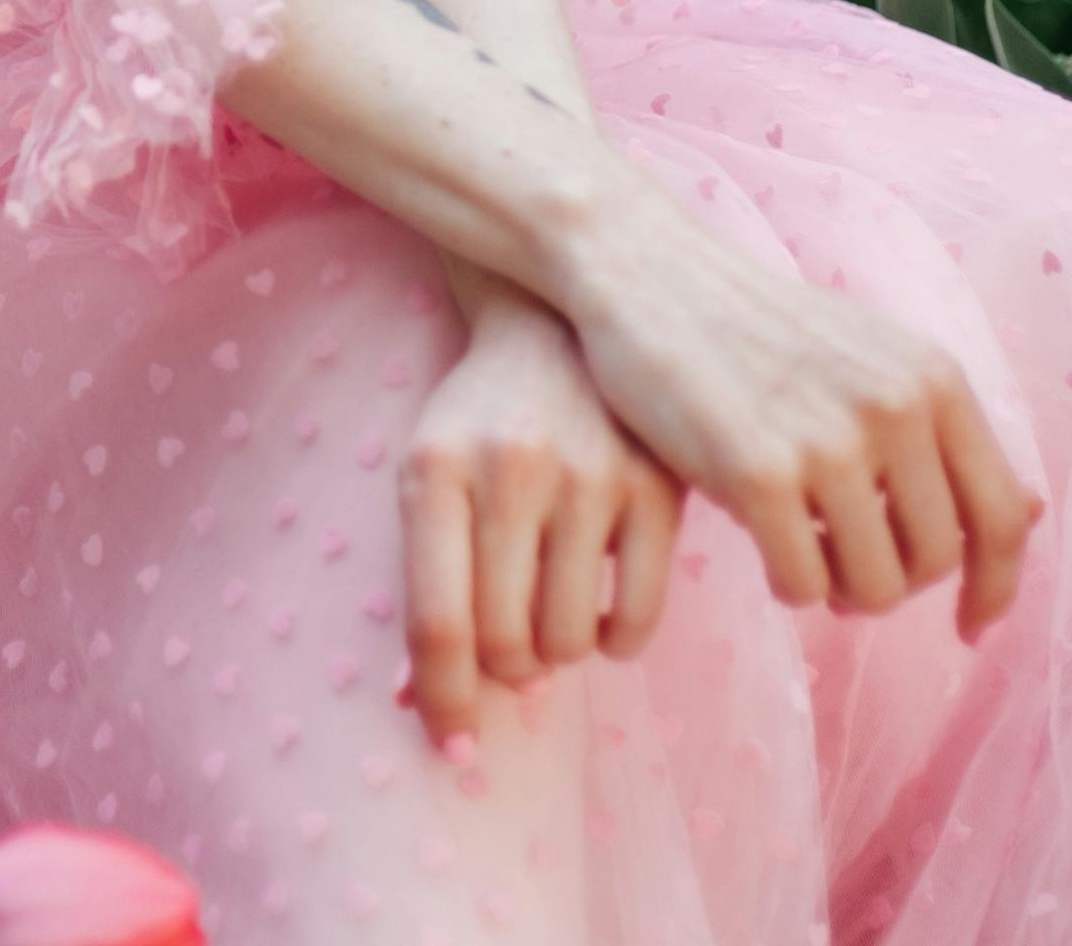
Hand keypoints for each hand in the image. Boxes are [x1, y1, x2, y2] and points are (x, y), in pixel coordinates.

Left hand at [399, 283, 681, 751]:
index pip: (436, 621)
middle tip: (511, 646)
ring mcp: (592, 476)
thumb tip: (413, 705)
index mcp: (435, 468)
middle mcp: (511, 470)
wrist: (559, 326)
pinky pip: (637, 621)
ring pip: (571, 640)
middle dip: (505, 670)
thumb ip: (424, 584)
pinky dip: (615, 642)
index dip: (443, 700)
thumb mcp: (431, 478)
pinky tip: (601, 611)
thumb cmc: (480, 422)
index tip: (452, 745)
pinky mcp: (657, 488)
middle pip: (506, 643)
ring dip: (558, 653)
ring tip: (552, 610)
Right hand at [553, 187, 1041, 642]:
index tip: (970, 627)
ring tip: (801, 555)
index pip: (1001, 516)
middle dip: (892, 584)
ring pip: (875, 586)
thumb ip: (941, 431)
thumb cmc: (759, 328)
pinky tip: (762, 548)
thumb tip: (1034, 516)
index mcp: (933, 378)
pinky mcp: (759, 472)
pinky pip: (803, 584)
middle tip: (845, 573)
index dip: (996, 587)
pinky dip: (788, 585)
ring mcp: (828, 441)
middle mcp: (895, 407)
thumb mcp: (869, 358)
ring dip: (839, 590)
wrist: (651, 277)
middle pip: (935, 561)